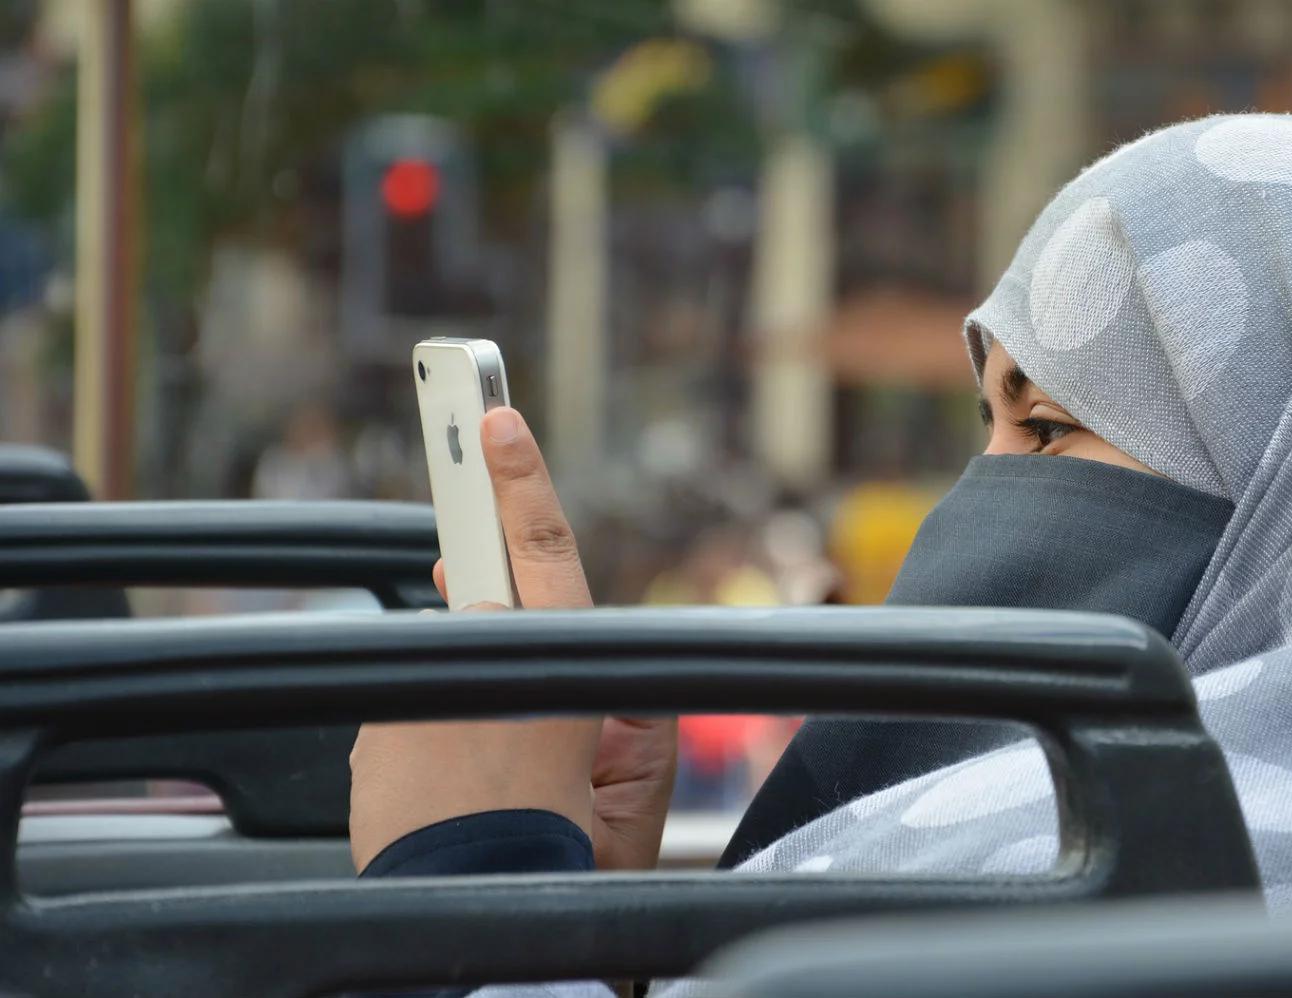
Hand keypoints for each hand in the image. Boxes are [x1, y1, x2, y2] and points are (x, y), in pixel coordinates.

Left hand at [349, 407, 677, 871]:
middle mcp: (483, 669)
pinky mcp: (372, 734)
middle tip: (481, 565)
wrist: (487, 908)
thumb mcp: (634, 762)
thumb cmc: (576, 849)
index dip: (520, 478)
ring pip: (445, 669)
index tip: (494, 417)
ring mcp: (420, 700)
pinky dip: (424, 746)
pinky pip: (403, 717)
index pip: (542, 548)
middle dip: (482, 587)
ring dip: (463, 709)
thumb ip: (604, 680)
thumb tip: (525, 620)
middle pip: (480, 597)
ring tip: (488, 784)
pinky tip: (450, 795)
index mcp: (561, 667)